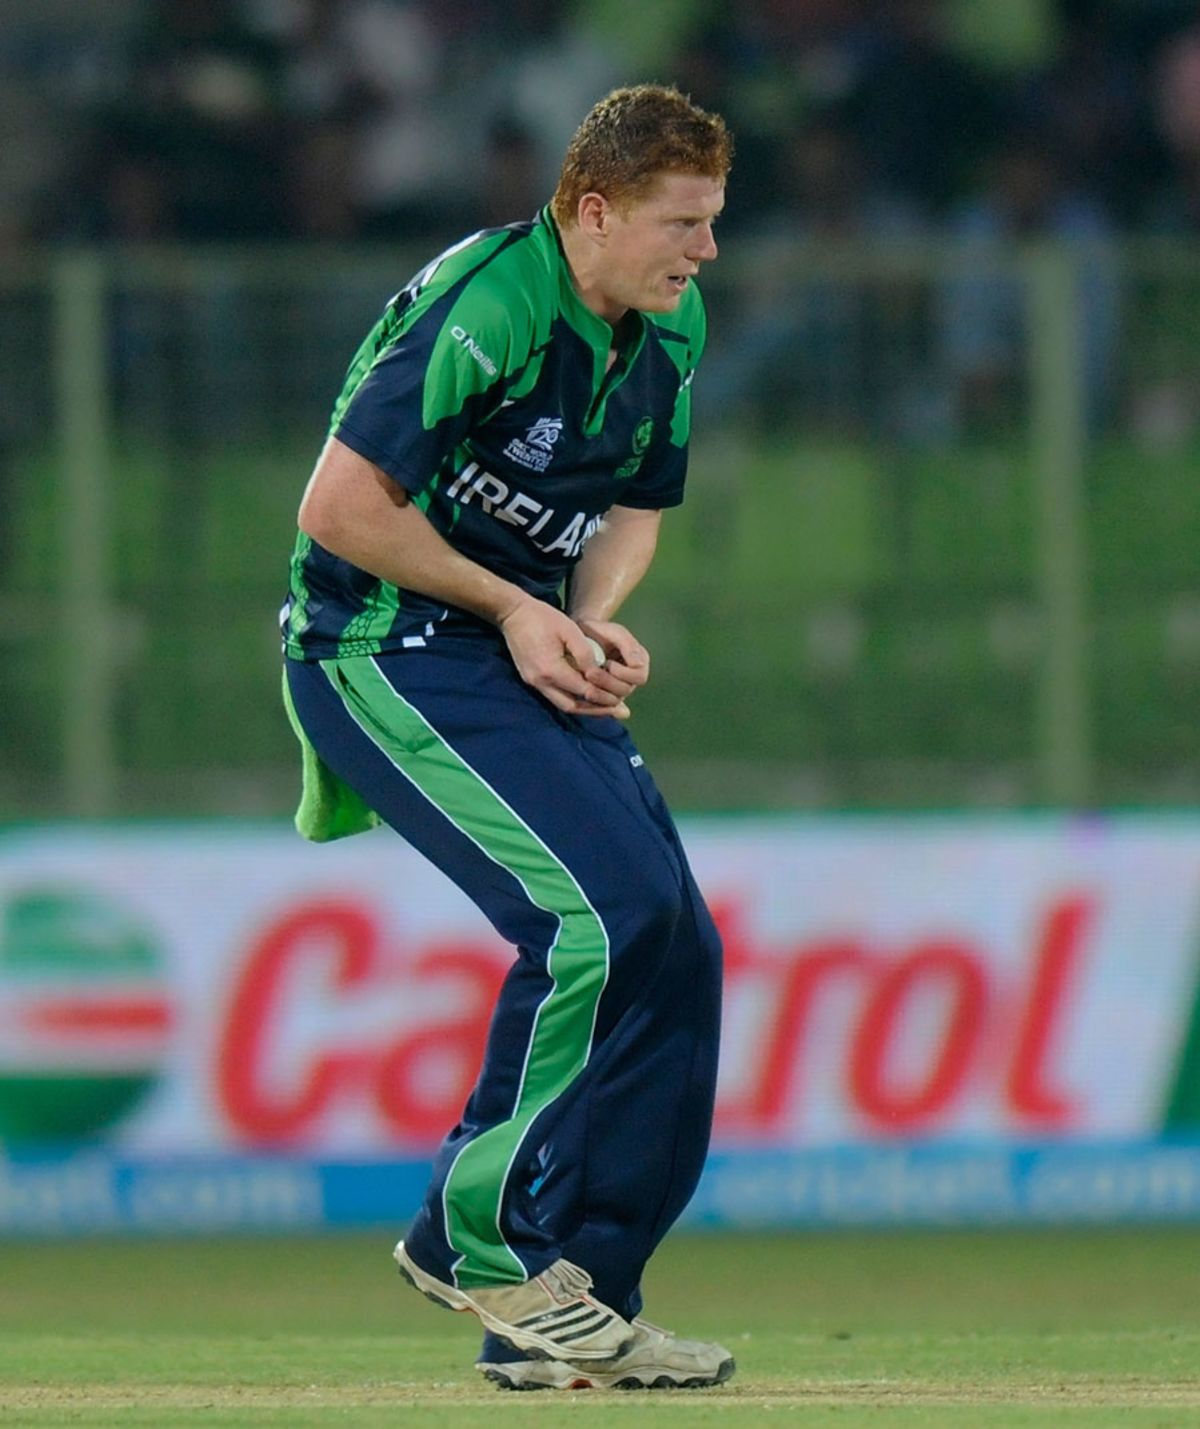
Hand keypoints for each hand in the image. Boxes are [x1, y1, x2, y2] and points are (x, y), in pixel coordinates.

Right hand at [498, 598, 631, 717]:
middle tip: (617, 710)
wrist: (512, 614)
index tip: (620, 697)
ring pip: (563, 704)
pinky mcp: (531, 680)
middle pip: (572, 706)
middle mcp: (540, 682)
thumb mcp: (569, 629)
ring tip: (606, 707)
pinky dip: (573, 699)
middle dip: (596, 709)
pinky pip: (555, 696)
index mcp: (551, 670)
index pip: (582, 691)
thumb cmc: (543, 618)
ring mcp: (533, 683)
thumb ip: (585, 653)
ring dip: (585, 708)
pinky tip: (587, 697)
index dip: (602, 696)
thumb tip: (598, 672)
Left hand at [574, 619, 649, 711]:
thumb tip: (639, 664)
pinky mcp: (603, 696)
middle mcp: (631, 678)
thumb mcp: (614, 632)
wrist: (579, 635)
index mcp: (639, 662)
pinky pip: (601, 706)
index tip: (607, 663)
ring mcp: (618, 688)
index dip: (624, 673)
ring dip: (598, 692)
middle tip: (590, 672)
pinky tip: (582, 692)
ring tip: (585, 679)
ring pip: (613, 700)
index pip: (639, 677)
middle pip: (625, 690)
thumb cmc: (599, 631)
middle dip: (607, 682)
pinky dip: (592, 701)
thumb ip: (628, 645)